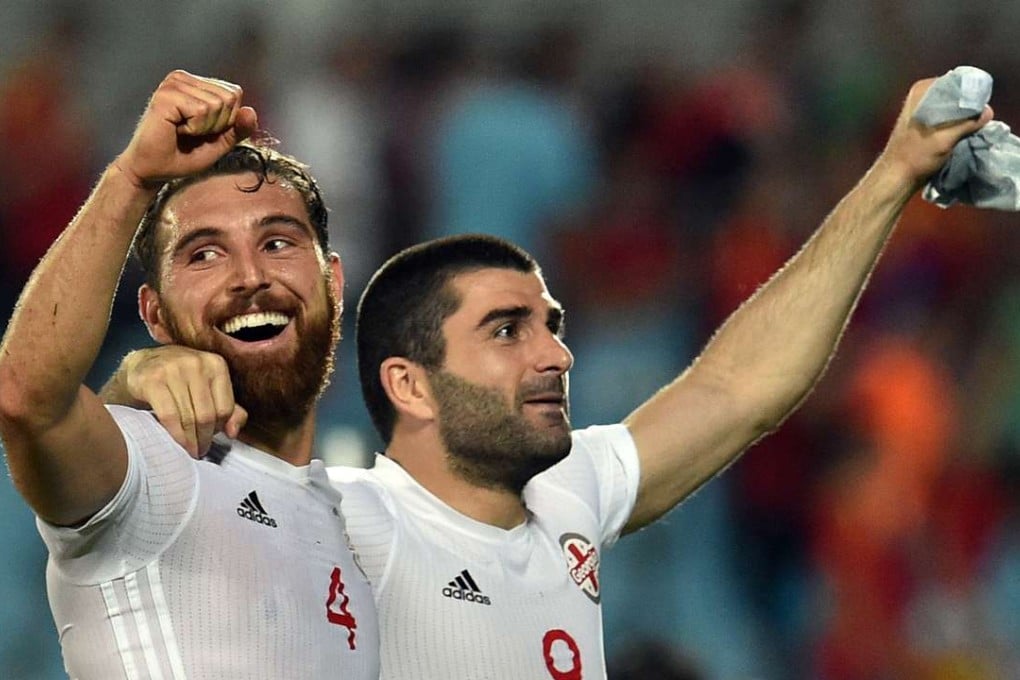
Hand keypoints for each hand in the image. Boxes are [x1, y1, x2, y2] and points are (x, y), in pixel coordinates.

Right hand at [113, 70, 258, 188]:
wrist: (151, 171)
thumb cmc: (181, 156)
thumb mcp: (219, 143)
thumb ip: (238, 128)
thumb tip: (251, 111)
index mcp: (196, 84)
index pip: (235, 93)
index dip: (226, 121)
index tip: (202, 131)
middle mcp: (184, 78)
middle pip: (230, 97)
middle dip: (217, 124)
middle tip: (191, 133)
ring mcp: (173, 84)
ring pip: (217, 104)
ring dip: (204, 128)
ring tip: (182, 131)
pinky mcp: (166, 95)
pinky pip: (202, 111)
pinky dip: (195, 128)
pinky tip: (176, 129)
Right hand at [118, 346, 246, 457]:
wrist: (143, 364)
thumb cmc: (180, 380)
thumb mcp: (209, 387)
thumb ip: (228, 408)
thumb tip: (233, 432)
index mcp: (216, 365)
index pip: (225, 408)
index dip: (220, 428)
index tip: (212, 438)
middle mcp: (197, 364)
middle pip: (207, 414)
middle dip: (204, 438)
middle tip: (200, 450)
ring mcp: (173, 370)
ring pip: (189, 417)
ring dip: (190, 440)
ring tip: (190, 449)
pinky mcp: (152, 381)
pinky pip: (169, 416)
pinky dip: (175, 434)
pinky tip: (177, 442)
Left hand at [879, 76, 993, 188]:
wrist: (897, 177)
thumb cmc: (915, 157)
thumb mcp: (944, 139)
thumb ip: (967, 123)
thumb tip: (987, 111)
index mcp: (922, 91)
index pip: (956, 83)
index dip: (971, 94)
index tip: (980, 108)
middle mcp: (922, 96)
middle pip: (956, 95)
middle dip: (969, 107)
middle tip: (979, 119)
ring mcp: (924, 109)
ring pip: (954, 108)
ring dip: (964, 117)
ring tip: (973, 127)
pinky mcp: (927, 123)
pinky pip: (949, 118)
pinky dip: (958, 124)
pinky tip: (965, 133)